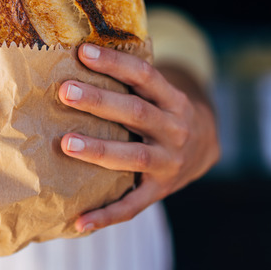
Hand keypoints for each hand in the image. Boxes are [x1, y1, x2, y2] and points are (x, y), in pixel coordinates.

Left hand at [58, 43, 219, 231]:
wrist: (206, 147)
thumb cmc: (164, 111)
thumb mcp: (160, 91)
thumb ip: (132, 78)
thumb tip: (81, 49)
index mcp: (173, 99)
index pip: (144, 75)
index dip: (115, 63)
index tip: (83, 52)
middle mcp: (175, 129)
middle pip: (136, 113)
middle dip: (99, 101)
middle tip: (64, 91)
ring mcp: (169, 162)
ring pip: (133, 156)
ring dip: (99, 150)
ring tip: (66, 143)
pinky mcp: (160, 190)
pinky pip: (132, 205)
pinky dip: (106, 215)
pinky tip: (79, 221)